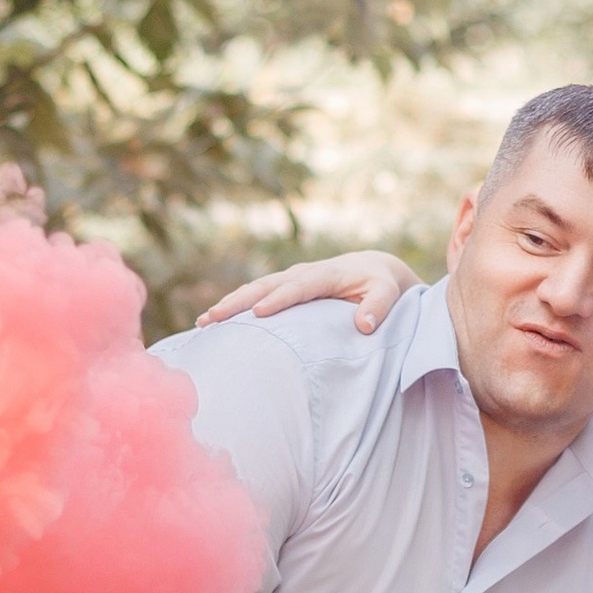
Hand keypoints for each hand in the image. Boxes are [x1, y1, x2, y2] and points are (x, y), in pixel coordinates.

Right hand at [197, 249, 416, 333]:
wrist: (373, 267)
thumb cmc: (380, 284)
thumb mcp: (388, 292)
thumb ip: (379, 306)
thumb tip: (365, 325)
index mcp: (326, 274)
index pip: (299, 287)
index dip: (278, 299)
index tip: (258, 314)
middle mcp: (303, 273)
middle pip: (266, 286)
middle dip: (239, 301)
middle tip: (214, 317)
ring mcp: (290, 278)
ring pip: (255, 289)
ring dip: (230, 303)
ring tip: (205, 322)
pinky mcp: (283, 286)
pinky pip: (256, 294)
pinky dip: (235, 304)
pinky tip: (215, 321)